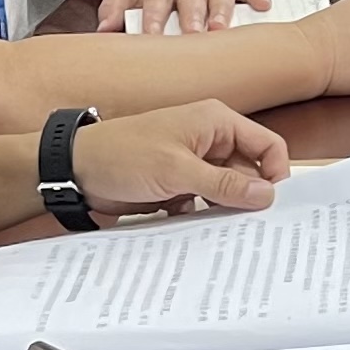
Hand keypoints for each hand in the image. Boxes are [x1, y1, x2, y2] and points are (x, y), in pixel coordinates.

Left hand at [71, 100, 289, 217]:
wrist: (74, 170)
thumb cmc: (121, 156)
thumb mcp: (177, 171)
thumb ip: (224, 183)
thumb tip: (267, 195)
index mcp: (215, 122)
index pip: (267, 145)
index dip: (275, 174)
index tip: (270, 205)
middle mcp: (209, 140)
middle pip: (249, 171)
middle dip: (247, 197)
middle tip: (245, 225)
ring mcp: (194, 163)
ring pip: (227, 190)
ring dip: (223, 208)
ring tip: (217, 227)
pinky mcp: (179, 183)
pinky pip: (205, 202)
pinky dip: (202, 214)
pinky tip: (189, 223)